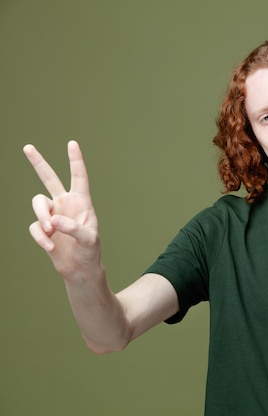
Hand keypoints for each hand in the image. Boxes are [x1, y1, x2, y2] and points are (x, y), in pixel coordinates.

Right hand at [24, 141, 101, 279]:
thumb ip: (73, 228)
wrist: (80, 269)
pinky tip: (51, 246)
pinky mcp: (43, 228)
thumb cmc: (90, 252)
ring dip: (41, 217)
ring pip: (37, 204)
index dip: (75, 161)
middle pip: (49, 178)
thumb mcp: (89, 240)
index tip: (72, 143)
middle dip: (38, 163)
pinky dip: (41, 237)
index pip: (79, 177)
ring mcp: (52, 215)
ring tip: (50, 231)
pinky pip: (35, 227)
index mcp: (82, 202)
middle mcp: (66, 204)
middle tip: (28, 147)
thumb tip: (52, 220)